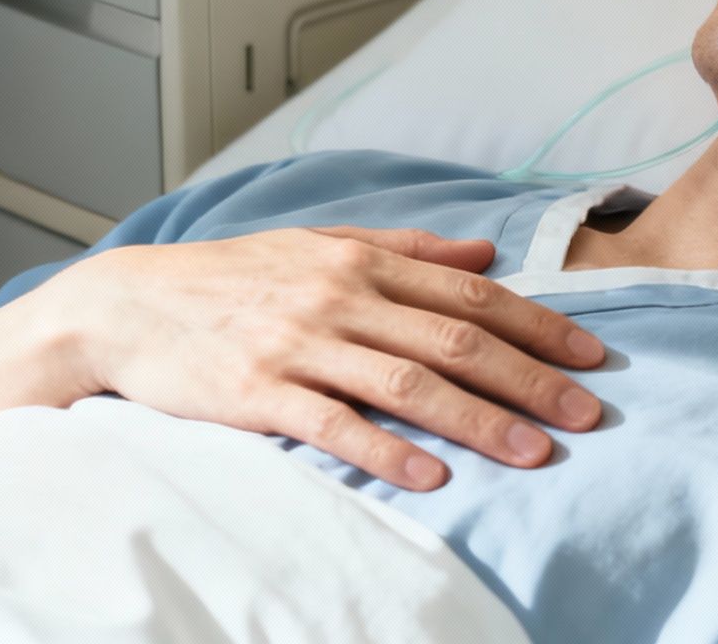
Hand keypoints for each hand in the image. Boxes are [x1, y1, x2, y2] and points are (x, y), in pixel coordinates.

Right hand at [0, 226, 605, 490]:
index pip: (472, 293)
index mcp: (363, 259)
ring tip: (533, 452)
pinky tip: (433, 476)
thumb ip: (408, 248)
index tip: (591, 359)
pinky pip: (336, 424)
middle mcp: (341, 296)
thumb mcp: (322, 242)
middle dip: (531, 379)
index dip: (538, 327)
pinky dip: (388, 451)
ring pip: (409, 382)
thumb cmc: (232, 277)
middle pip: (457, 339)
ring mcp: (300, 344)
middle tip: (586, 415)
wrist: (126, 304)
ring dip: (479, 421)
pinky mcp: (259, 392)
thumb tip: (487, 253)